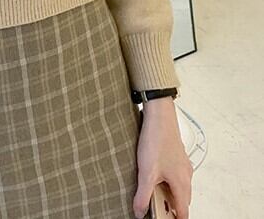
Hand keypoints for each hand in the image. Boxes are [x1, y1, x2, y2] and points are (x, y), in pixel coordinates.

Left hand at [133, 97, 192, 217]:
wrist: (160, 116)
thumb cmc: (156, 140)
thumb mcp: (146, 172)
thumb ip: (143, 195)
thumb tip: (140, 212)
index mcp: (182, 184)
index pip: (183, 212)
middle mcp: (186, 175)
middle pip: (182, 201)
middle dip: (171, 208)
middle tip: (157, 211)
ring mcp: (182, 165)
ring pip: (179, 187)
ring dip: (169, 194)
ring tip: (153, 195)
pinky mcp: (176, 156)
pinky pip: (175, 175)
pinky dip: (168, 181)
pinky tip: (156, 175)